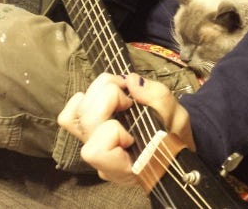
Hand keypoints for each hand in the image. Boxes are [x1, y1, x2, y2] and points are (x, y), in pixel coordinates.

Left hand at [57, 73, 194, 184]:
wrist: (173, 145)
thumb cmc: (176, 137)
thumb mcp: (178, 118)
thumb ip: (158, 100)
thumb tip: (131, 81)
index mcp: (125, 166)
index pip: (96, 151)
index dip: (113, 130)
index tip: (135, 122)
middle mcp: (102, 160)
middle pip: (86, 122)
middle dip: (109, 97)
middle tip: (129, 95)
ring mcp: (92, 146)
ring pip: (73, 116)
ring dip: (96, 94)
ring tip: (117, 92)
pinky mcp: (86, 133)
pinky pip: (70, 115)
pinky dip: (83, 100)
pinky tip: (103, 97)